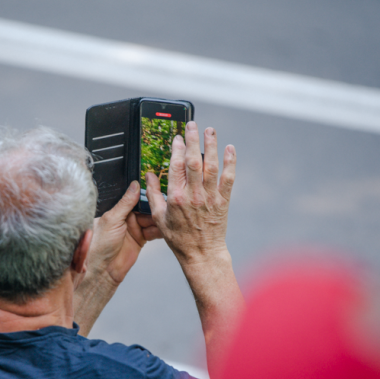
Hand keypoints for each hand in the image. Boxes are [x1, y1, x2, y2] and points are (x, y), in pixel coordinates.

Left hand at [87, 181, 160, 284]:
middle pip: (144, 207)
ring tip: (165, 216)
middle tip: (163, 203)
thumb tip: (134, 185)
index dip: (144, 192)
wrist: (105, 269)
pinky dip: (158, 230)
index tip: (154, 187)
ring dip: (157, 218)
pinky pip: (153, 230)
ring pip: (151, 218)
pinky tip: (163, 228)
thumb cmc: (100, 245)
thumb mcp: (112, 219)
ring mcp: (134, 227)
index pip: (133, 197)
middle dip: (153, 206)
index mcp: (116, 209)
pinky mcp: (141, 238)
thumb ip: (125, 203)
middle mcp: (125, 217)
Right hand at [145, 121, 235, 264]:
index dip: (177, 149)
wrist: (201, 253)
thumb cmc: (179, 238)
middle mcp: (194, 195)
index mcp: (176, 198)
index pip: (177, 166)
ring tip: (210, 130)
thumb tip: (149, 176)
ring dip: (212, 146)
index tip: (177, 138)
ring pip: (212, 166)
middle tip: (192, 125)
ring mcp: (210, 197)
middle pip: (194, 161)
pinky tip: (230, 149)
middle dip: (193, 140)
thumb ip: (154, 194)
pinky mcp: (223, 201)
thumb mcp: (159, 217)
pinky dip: (230, 162)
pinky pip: (228, 178)